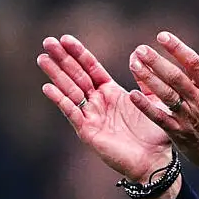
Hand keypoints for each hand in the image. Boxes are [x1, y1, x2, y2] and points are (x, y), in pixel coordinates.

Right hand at [37, 34, 172, 183]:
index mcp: (111, 92)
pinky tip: (47, 88)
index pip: (91, 68)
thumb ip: (146, 79)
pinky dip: (60, 100)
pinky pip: (72, 113)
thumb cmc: (156, 133)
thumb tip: (138, 53)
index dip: (78, 53)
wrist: (155, 160)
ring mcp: (91, 116)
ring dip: (56, 75)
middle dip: (62, 59)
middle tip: (47, 41)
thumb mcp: (154, 100)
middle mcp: (98, 102)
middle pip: (76, 75)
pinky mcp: (88, 131)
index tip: (65, 38)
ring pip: (70, 91)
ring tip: (42, 58)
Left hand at [128, 32, 198, 187]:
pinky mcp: (178, 131)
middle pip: (176, 76)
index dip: (177, 48)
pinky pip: (159, 116)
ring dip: (149, 78)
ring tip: (134, 64)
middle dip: (157, 61)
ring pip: (166, 94)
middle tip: (140, 49)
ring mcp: (188, 116)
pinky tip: (133, 94)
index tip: (162, 36)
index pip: (193, 62)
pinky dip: (146, 106)